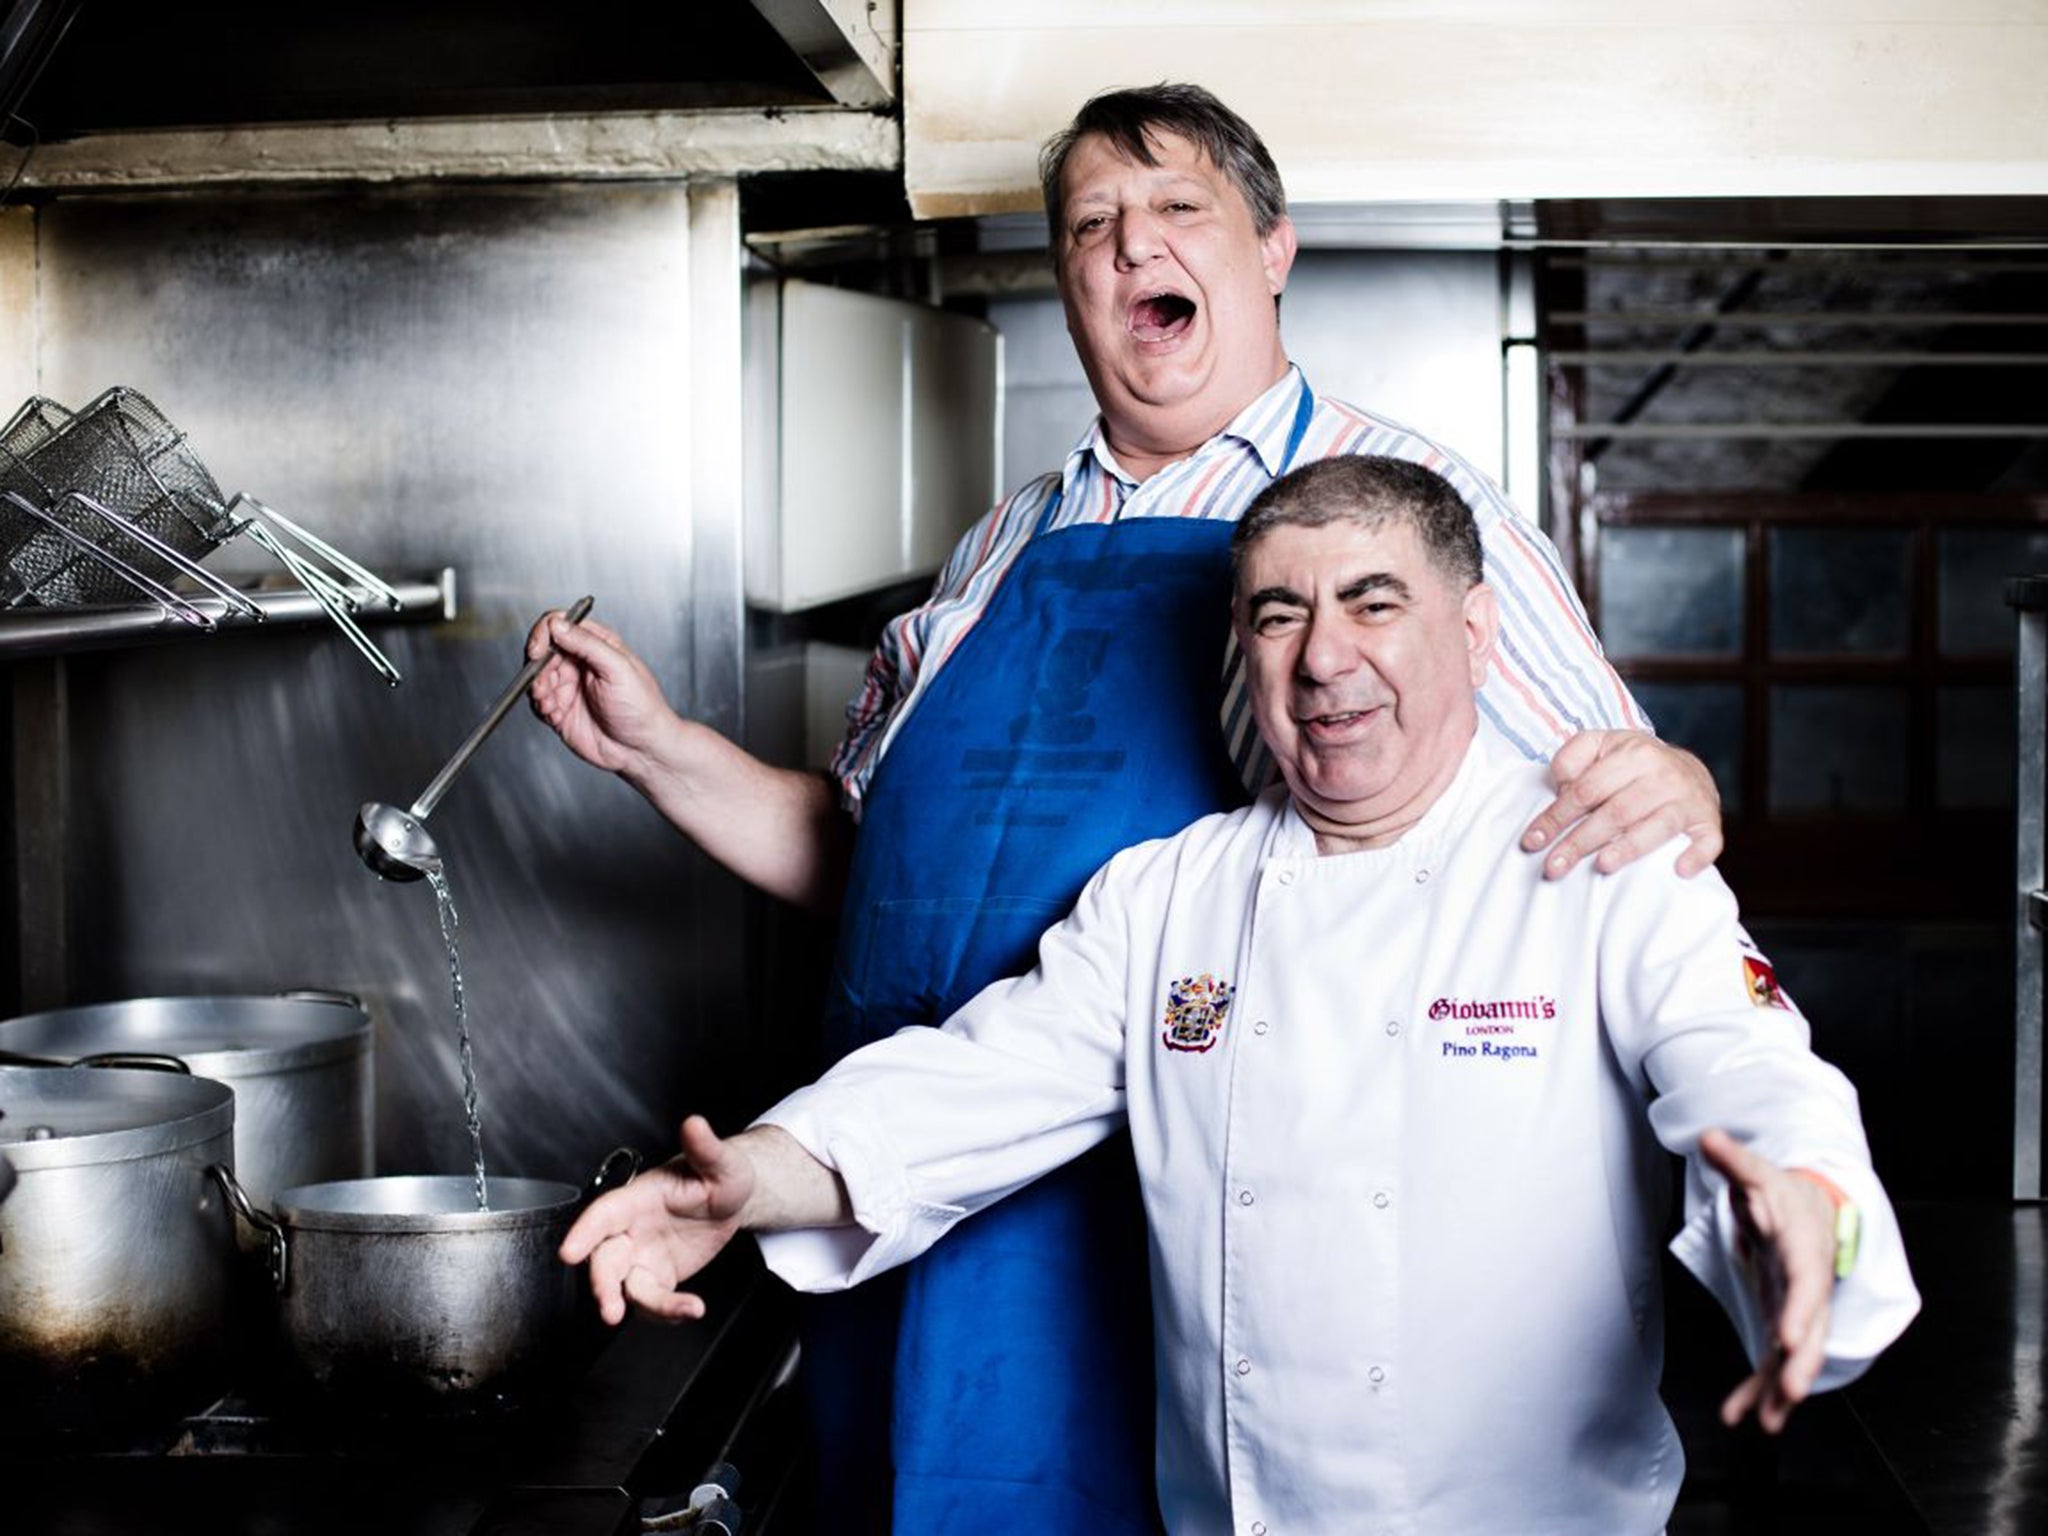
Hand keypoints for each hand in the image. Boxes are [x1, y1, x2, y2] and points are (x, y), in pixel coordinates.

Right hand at [526, 611, 676, 777]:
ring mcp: (568, 687)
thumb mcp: (618, 668)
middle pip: (542, 651)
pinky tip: (555, 713)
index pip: (559, 624)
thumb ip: (587, 644)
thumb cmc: (642, 708)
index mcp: (597, 644)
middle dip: (537, 666)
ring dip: (538, 688)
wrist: (642, 749)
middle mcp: (580, 663)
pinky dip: (540, 706)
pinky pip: (537, 703)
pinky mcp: (560, 710)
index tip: (537, 649)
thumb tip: (558, 625)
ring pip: (536, 677)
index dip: (543, 633)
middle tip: (543, 683)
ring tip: (551, 701)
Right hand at [559, 1115, 755, 1324]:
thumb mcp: (719, 1161)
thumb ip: (704, 1147)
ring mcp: (642, 1256)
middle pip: (605, 1258)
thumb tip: (695, 1124)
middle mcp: (631, 1229)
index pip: (603, 1213)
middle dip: (602, 1285)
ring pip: (627, 1286)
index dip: (584, 1232)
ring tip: (680, 1310)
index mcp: (637, 1198)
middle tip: (610, 1308)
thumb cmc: (718, 1174)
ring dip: (640, 1305)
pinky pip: (653, 1300)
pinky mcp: (657, 1276)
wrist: (733, 1200)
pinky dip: (669, 1311)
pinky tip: (692, 1309)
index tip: (569, 1252)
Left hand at [1521, 729, 1722, 879]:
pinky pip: (1708, 841)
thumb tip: (1561, 786)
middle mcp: (1663, 775)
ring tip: (1602, 866)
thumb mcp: (1600, 746)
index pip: (1587, 789)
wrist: (1686, 768)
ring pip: (1657, 827)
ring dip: (1629, 848)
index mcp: (1633, 753)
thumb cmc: (1631, 763)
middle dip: (1580, 842)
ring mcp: (1688, 799)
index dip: (1556, 816)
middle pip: (1616, 812)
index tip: (1532, 841)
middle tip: (1553, 867)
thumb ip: (1573, 757)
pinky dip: (1696, 856)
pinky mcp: (1708, 821)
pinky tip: (1679, 871)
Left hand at [1698, 1128, 1840, 1433]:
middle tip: (1791, 1394)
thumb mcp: (1757, 1173)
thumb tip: (1708, 1137)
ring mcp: (1796, 1309)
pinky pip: (1772, 1361)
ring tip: (1767, 1423)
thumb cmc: (1781, 1193)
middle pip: (1811, 1329)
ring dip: (1781, 1390)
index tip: (1789, 1334)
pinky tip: (1739, 1416)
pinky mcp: (1781, 1322)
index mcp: (1804, 1249)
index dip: (1799, 1308)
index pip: (1805, 1281)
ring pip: (1794, 1356)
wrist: (1809, 1209)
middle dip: (1802, 1363)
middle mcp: (1806, 1287)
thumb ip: (1733, 1159)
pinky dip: (1758, 1389)